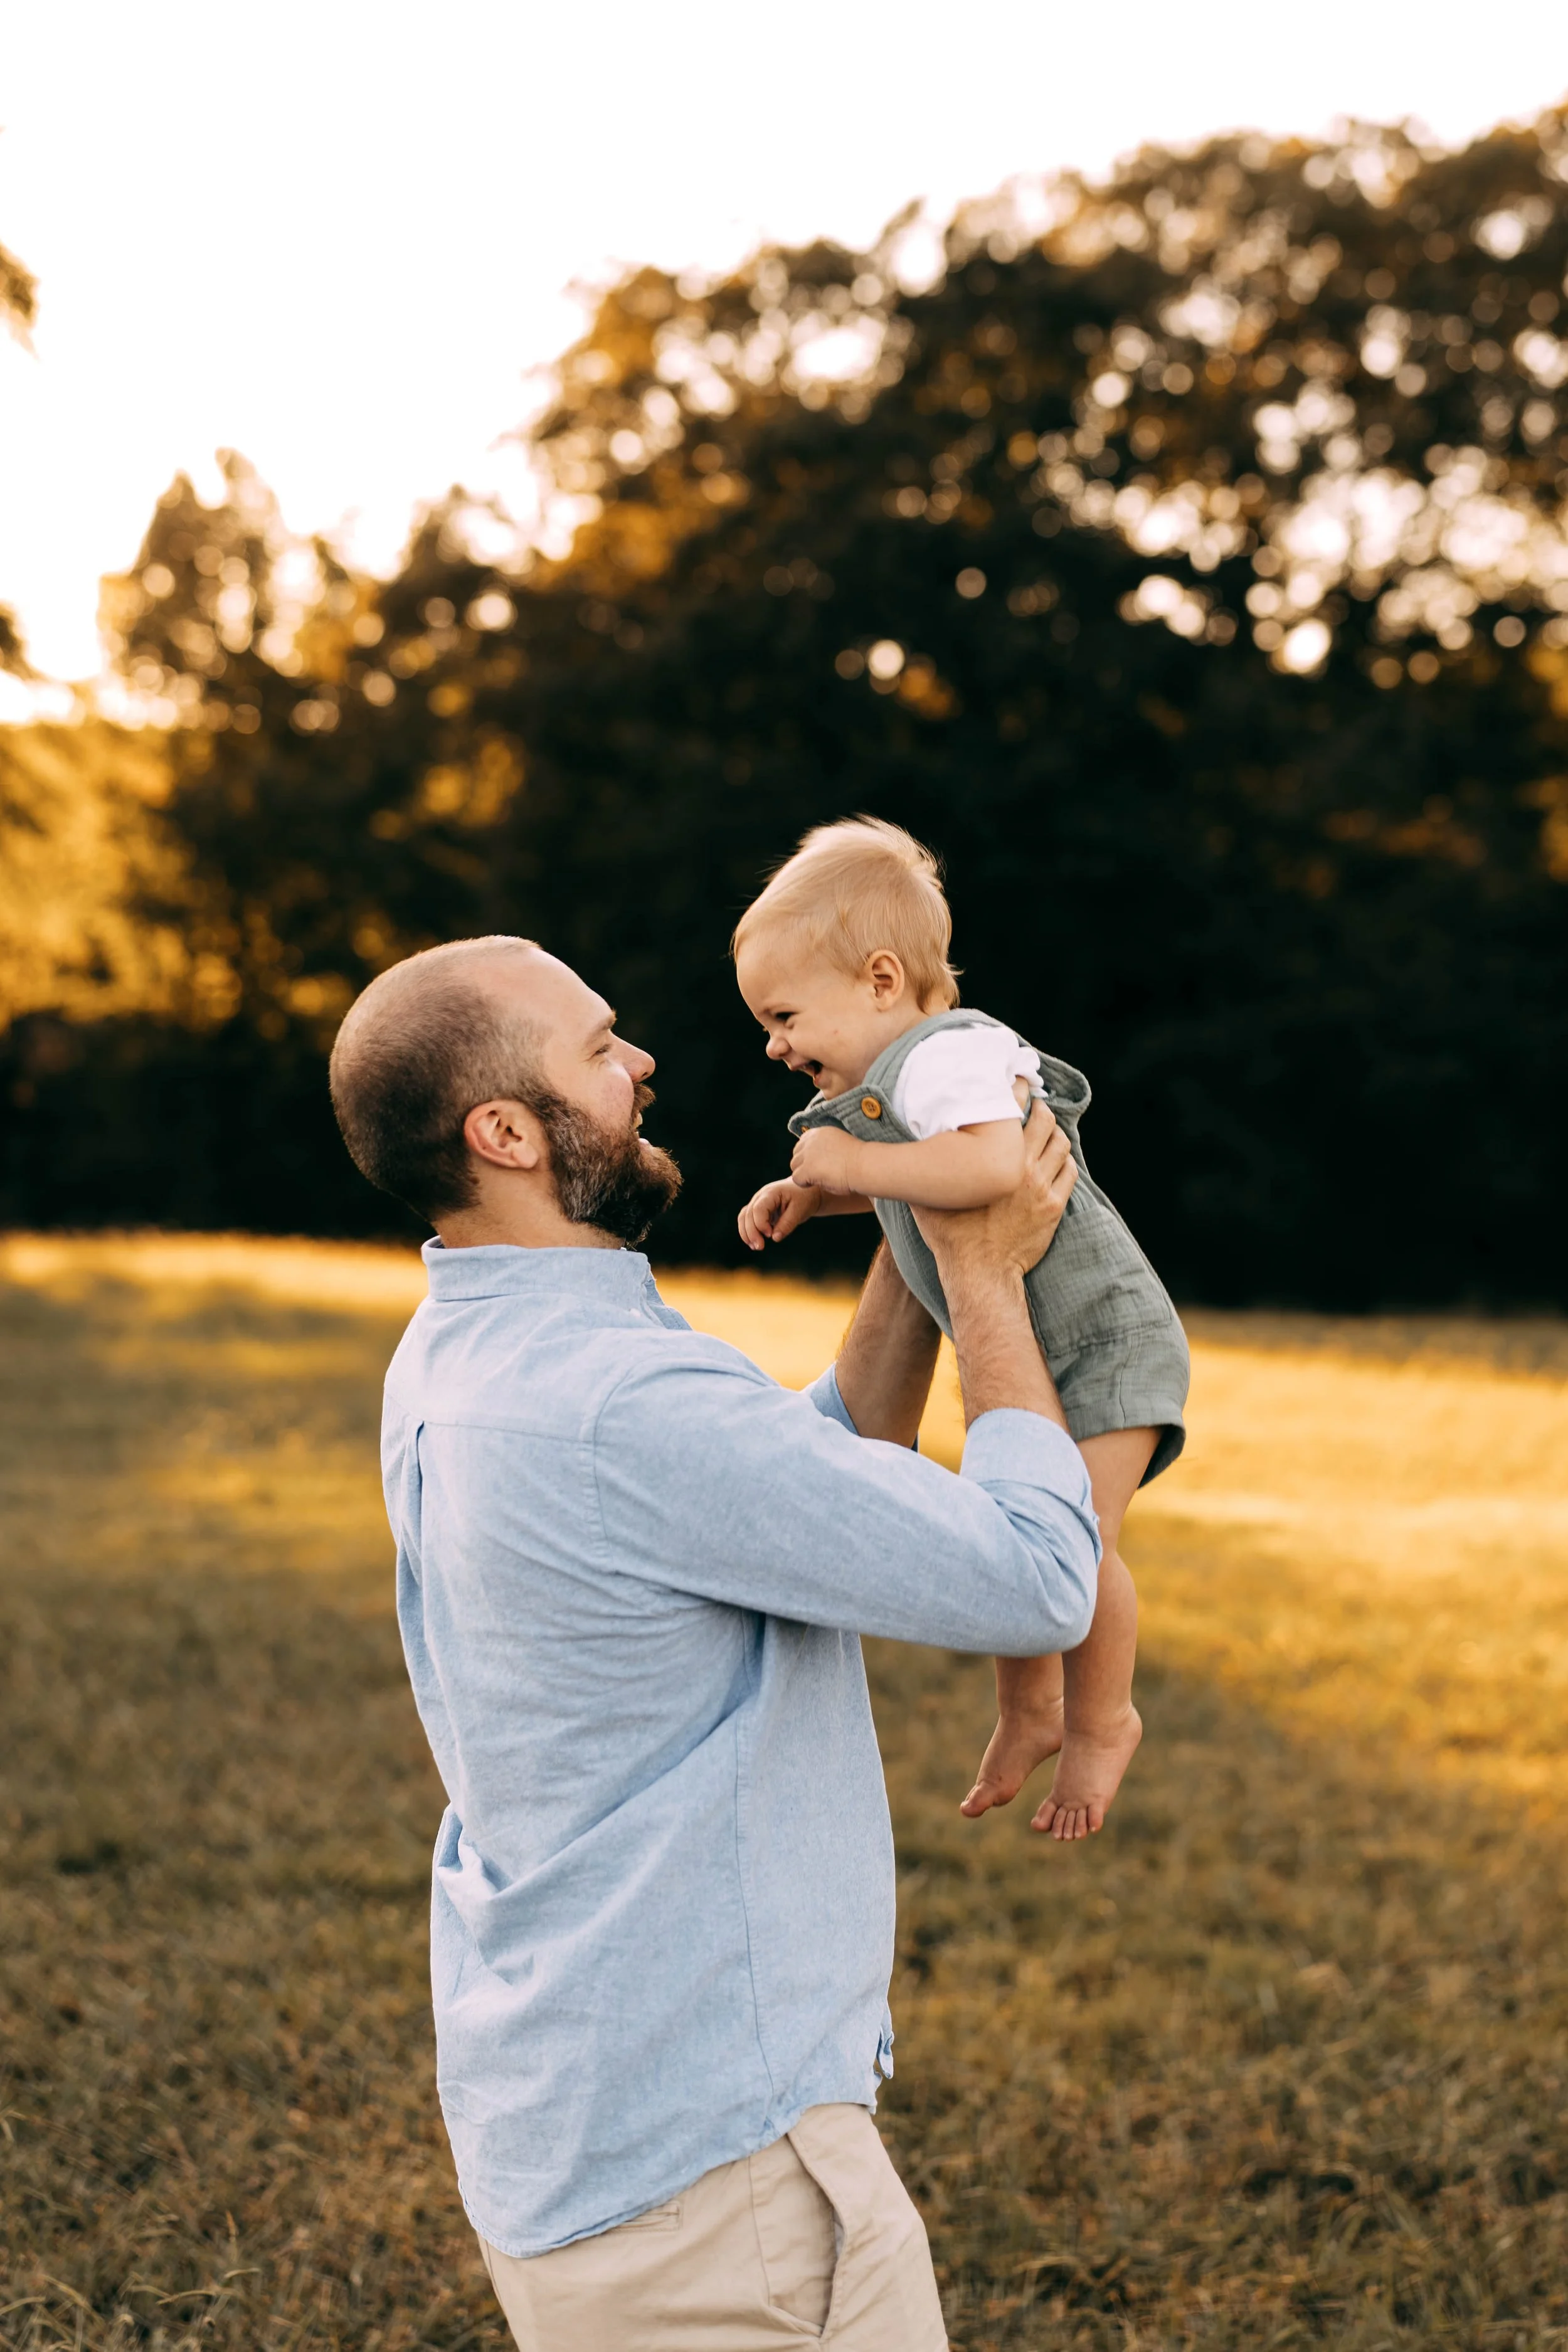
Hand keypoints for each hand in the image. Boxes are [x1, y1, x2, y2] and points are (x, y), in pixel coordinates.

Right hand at [738, 1177, 820, 1250]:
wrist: (806, 1191)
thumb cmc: (804, 1198)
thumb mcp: (800, 1210)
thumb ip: (787, 1223)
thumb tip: (775, 1238)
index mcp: (771, 1193)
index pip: (758, 1209)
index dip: (760, 1224)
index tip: (770, 1235)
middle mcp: (760, 1196)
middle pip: (748, 1214)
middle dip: (751, 1232)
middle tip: (760, 1247)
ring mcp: (758, 1202)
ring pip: (744, 1217)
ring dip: (746, 1233)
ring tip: (755, 1247)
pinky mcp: (759, 1210)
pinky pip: (747, 1220)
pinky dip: (748, 1232)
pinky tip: (754, 1243)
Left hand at [790, 1126, 862, 1194]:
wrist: (865, 1165)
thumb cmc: (859, 1160)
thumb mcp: (840, 1145)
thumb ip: (826, 1147)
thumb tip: (818, 1160)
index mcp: (820, 1132)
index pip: (802, 1144)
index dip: (809, 1157)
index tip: (820, 1164)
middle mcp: (811, 1140)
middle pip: (796, 1155)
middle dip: (805, 1165)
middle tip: (820, 1174)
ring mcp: (808, 1153)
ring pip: (794, 1166)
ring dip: (804, 1174)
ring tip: (821, 1179)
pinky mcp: (807, 1168)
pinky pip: (796, 1178)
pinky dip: (805, 1183)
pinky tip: (819, 1183)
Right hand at [912, 1102, 1074, 1285]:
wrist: (979, 1272)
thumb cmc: (951, 1234)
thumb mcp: (927, 1197)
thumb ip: (922, 1170)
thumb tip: (903, 1148)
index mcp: (994, 1159)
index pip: (1013, 1110)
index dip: (1017, 1093)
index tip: (1015, 1087)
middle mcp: (1022, 1167)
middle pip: (1045, 1122)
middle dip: (1040, 1110)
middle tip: (1032, 1108)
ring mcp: (1041, 1188)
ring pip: (1061, 1145)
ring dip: (1055, 1134)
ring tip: (1045, 1133)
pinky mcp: (1053, 1208)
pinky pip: (1069, 1173)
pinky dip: (1064, 1162)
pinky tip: (1055, 1161)